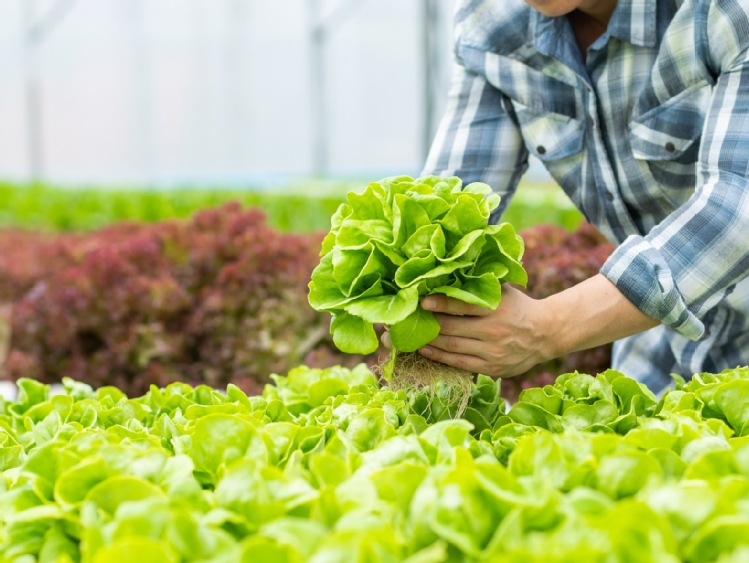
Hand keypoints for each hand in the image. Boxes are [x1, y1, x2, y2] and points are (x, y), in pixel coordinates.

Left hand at [413, 286, 556, 377]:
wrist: (545, 334)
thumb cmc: (518, 307)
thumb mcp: (504, 292)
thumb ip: (480, 286)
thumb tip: (449, 273)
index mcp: (497, 308)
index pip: (463, 305)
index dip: (441, 303)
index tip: (423, 301)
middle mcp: (494, 330)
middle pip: (453, 328)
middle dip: (429, 324)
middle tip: (410, 319)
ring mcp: (493, 351)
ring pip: (453, 347)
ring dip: (430, 342)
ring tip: (413, 336)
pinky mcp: (492, 367)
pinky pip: (460, 363)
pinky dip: (440, 357)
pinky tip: (426, 350)